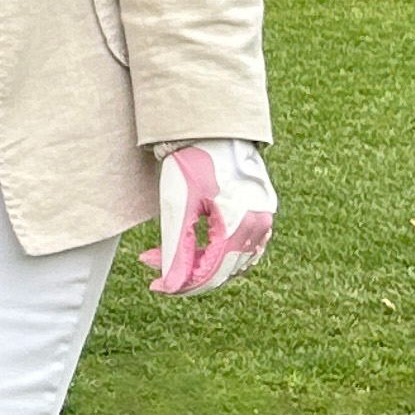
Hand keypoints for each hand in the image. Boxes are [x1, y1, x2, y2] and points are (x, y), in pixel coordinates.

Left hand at [149, 138, 275, 292]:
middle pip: (222, 270)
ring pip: (232, 260)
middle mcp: (259, 226)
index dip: (181, 285)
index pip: (211, 274)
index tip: (154, 286)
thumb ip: (176, 248)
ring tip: (165, 251)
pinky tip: (193, 245)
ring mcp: (264, 219)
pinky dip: (217, 252)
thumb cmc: (192, 161)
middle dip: (185, 271)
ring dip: (200, 262)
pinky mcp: (261, 211)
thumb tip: (170, 286)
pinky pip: (243, 246)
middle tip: (151, 261)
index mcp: (241, 225)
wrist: (211, 128)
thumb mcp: (177, 205)